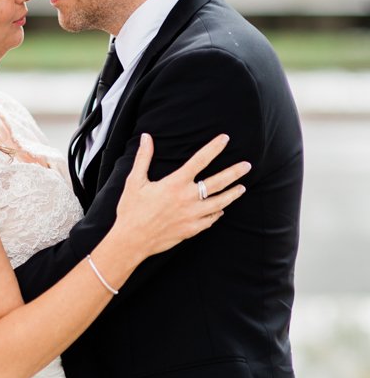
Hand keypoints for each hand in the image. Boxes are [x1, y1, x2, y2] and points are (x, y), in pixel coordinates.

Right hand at [116, 133, 249, 258]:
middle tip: (247, 166)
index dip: (214, 148)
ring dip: (232, 194)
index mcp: (175, 183)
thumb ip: (143, 157)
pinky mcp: (191, 230)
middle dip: (234, 172)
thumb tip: (146, 137)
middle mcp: (187, 198)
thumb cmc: (131, 210)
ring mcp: (192, 215)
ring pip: (219, 203)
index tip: (225, 139)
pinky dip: (217, 214)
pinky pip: (210, 220)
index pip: (199, 160)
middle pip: (218, 182)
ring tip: (241, 188)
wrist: (131, 240)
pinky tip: (222, 210)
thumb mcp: (134, 181)